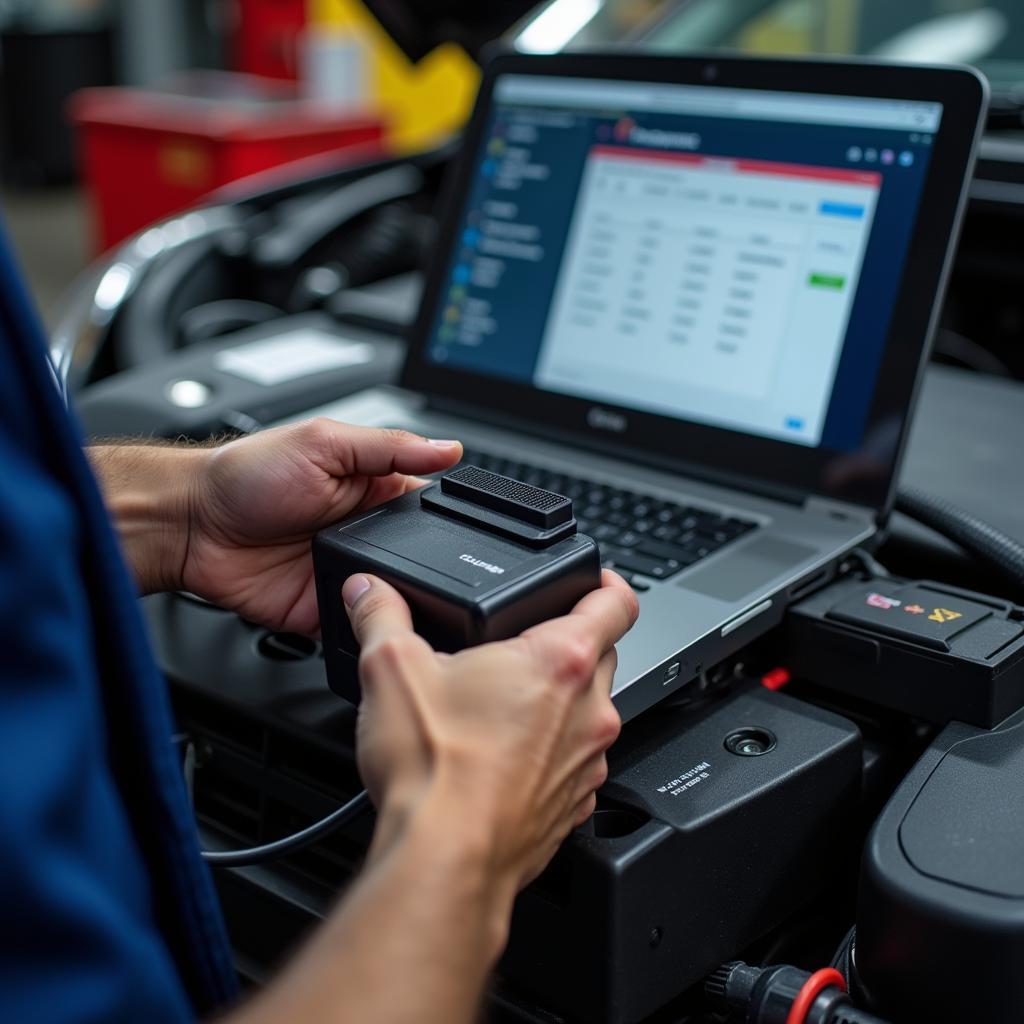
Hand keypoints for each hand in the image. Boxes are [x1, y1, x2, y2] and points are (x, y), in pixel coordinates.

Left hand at [182, 419, 462, 633]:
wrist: (189, 524)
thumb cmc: (245, 474)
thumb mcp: (323, 443)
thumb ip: (388, 447)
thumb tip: (447, 448)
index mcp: (371, 490)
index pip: (427, 509)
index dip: (444, 521)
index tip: (457, 530)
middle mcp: (362, 534)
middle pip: (417, 561)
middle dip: (422, 567)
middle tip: (413, 564)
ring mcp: (343, 574)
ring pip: (391, 599)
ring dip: (394, 598)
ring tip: (386, 590)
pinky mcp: (322, 611)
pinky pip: (355, 628)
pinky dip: (363, 628)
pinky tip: (365, 620)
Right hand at [346, 569, 638, 904]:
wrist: (444, 860)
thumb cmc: (435, 770)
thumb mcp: (391, 669)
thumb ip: (381, 616)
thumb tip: (369, 591)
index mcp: (559, 661)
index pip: (618, 603)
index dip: (609, 582)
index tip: (597, 580)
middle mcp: (588, 710)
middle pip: (602, 656)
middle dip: (571, 644)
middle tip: (525, 646)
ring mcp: (588, 762)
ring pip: (590, 713)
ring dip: (560, 703)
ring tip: (503, 707)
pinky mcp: (574, 805)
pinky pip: (576, 764)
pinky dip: (551, 754)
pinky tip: (504, 760)